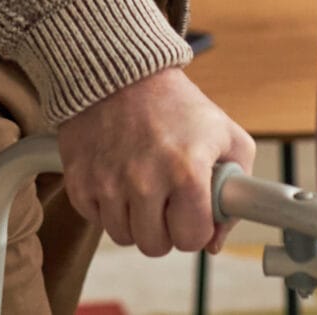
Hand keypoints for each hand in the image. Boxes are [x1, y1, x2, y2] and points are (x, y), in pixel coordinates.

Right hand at [56, 67, 256, 255]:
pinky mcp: (79, 178)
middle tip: (166, 201)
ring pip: (123, 236)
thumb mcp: (225, 134)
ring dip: (133, 218)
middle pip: (155, 246)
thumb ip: (237, 190)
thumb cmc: (176, 104)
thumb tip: (215, 241)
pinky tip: (116, 176)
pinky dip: (105, 205)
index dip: (195, 229)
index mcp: (187, 172)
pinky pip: (94, 217)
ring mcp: (108, 181)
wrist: (120, 70)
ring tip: (141, 185)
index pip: (192, 239)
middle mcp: (145, 181)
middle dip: (164, 229)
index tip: (192, 213)